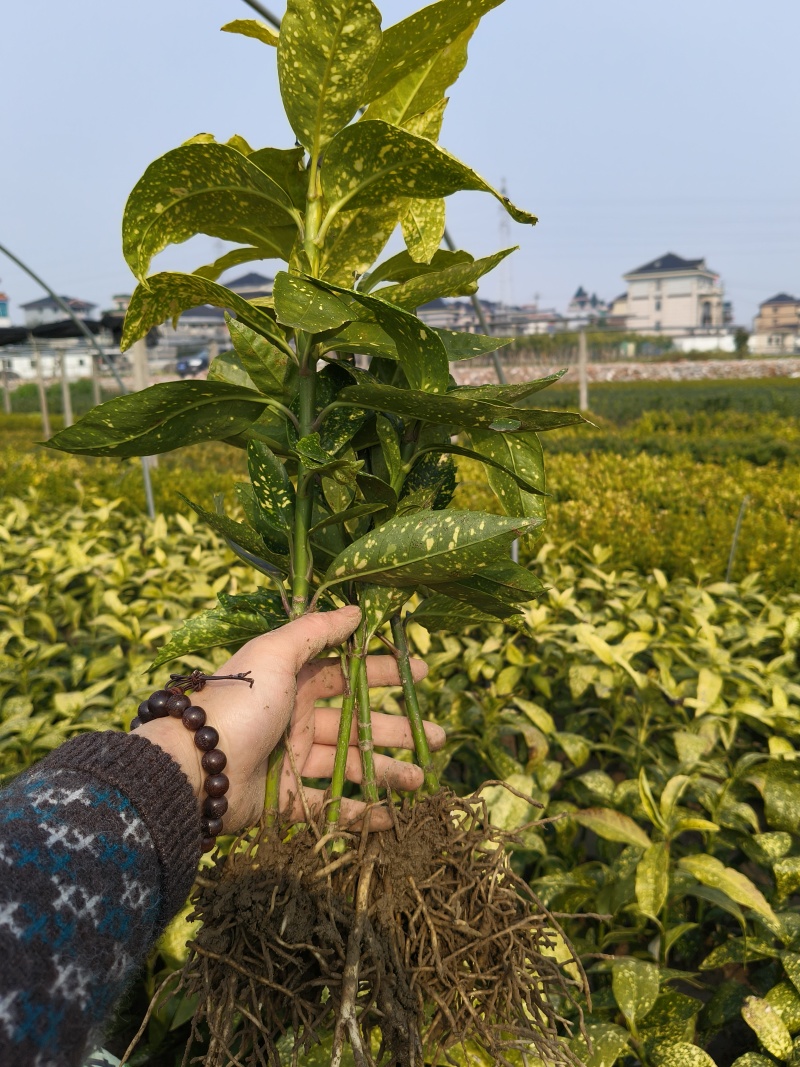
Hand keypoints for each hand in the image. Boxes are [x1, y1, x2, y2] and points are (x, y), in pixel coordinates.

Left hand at [139, 606, 444, 832]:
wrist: (191, 768)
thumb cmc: (237, 702)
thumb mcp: (274, 653)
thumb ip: (315, 630)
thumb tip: (356, 610)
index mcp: (290, 679)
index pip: (347, 672)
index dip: (384, 672)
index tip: (421, 676)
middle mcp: (292, 716)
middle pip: (355, 720)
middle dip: (395, 727)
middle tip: (439, 737)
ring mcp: (289, 759)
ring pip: (348, 763)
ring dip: (386, 769)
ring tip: (422, 778)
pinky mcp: (282, 800)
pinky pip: (328, 806)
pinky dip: (360, 813)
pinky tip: (392, 817)